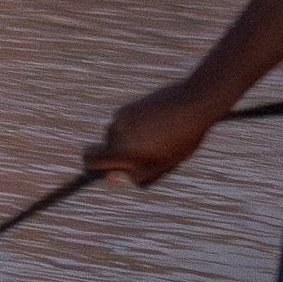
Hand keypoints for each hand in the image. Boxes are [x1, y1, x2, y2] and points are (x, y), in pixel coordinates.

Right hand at [86, 80, 224, 186]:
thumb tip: (113, 176)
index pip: (89, 160)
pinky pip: (126, 124)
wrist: (192, 105)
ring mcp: (121, 118)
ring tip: (158, 140)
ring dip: (131, 141)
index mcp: (120, 150)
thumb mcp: (158, 165)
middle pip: (104, 150)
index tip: (110, 170)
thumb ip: (135, 174)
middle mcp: (115, 132)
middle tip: (143, 156)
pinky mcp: (129, 107)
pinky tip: (158, 127)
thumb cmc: (180, 140)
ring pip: (117, 137)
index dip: (95, 167)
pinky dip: (136, 128)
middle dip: (117, 155)